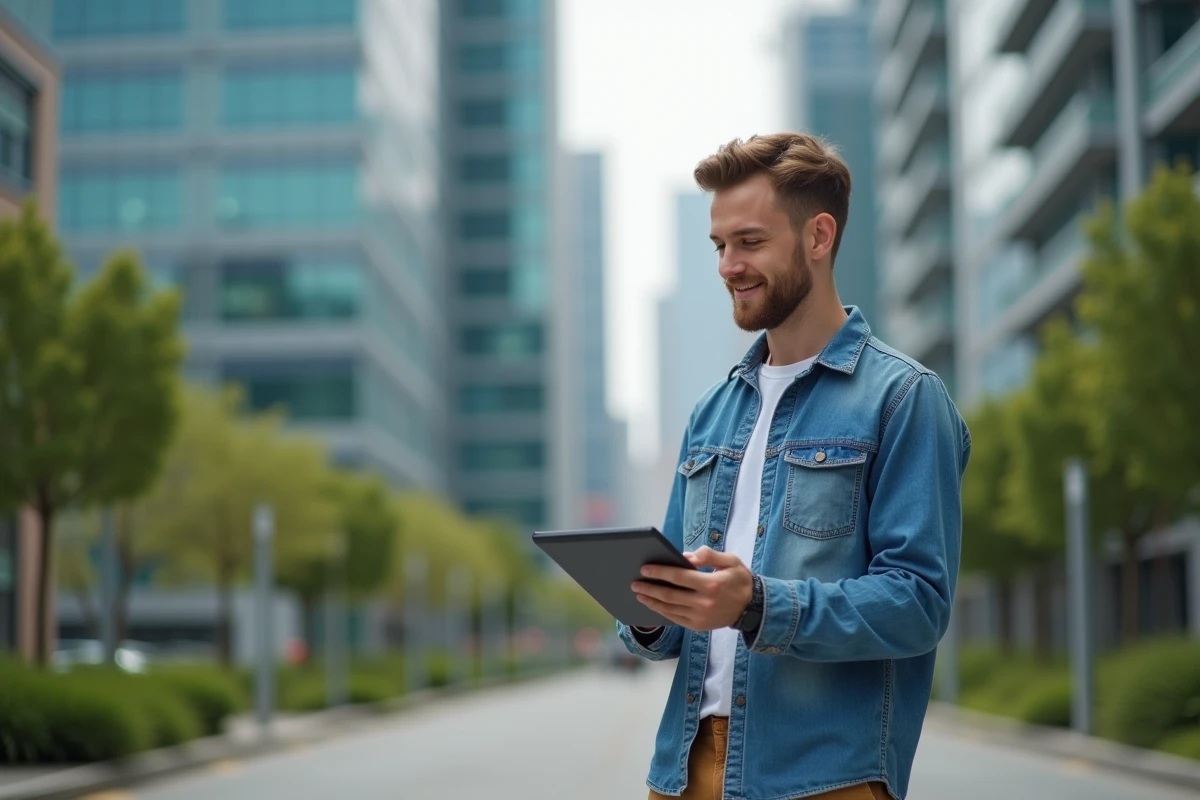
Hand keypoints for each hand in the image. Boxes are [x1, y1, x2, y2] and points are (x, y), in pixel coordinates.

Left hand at [631, 546, 753, 631]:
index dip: (659, 572)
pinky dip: (661, 612)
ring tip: (639, 594)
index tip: (644, 569)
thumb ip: (709, 555)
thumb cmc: (739, 579)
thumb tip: (687, 556)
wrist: (752, 607)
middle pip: (669, 594)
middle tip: (634, 583)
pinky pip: (675, 619)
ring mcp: (701, 617)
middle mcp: (705, 602)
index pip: (679, 577)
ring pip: (669, 609)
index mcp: (711, 584)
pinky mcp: (698, 626)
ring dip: (651, 602)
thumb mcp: (730, 561)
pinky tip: (653, 605)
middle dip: (649, 588)